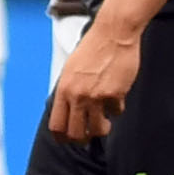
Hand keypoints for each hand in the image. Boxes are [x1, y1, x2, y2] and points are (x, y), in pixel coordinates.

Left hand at [46, 17, 139, 140]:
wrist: (113, 34)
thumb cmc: (93, 49)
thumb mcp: (71, 70)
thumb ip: (69, 91)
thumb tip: (69, 113)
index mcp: (63, 89)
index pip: (56, 125)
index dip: (62, 137)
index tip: (68, 140)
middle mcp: (77, 95)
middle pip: (75, 134)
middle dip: (83, 139)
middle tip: (89, 136)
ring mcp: (96, 96)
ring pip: (97, 129)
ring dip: (102, 128)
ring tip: (104, 120)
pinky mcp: (115, 94)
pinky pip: (116, 112)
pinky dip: (117, 107)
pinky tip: (116, 93)